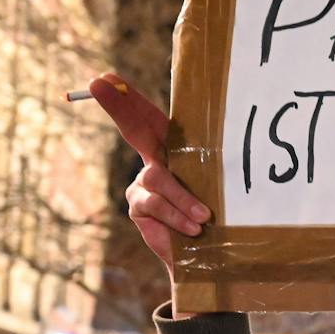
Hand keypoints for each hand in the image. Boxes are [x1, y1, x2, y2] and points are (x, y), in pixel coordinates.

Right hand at [86, 73, 209, 285]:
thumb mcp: (218, 189)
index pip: (153, 119)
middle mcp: (154, 162)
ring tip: (204, 217)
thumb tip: (236, 143)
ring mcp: (143, 184)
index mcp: (173, 151)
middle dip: (118, 106)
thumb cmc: (220, 218)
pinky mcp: (138, 207)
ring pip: (158, 179)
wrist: (208, 258)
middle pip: (135, 130)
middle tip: (98, 84)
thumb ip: (214, 170)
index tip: (109, 76)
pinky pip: (157, 204)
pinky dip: (177, 215)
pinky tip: (193, 228)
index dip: (133, 98)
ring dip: (183, 197)